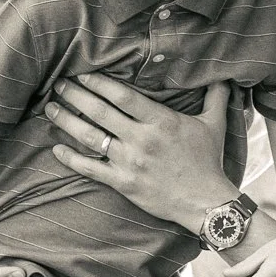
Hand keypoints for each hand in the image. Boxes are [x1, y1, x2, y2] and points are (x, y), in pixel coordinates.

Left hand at [45, 75, 235, 227]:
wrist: (206, 202)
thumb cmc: (209, 162)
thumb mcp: (214, 125)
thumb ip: (215, 97)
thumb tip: (224, 75)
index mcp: (161, 121)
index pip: (123, 96)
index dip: (100, 82)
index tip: (83, 74)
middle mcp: (141, 139)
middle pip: (100, 112)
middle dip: (76, 95)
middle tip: (59, 84)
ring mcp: (130, 162)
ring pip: (91, 137)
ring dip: (67, 121)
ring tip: (50, 108)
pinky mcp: (123, 183)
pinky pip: (90, 169)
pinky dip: (71, 159)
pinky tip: (56, 149)